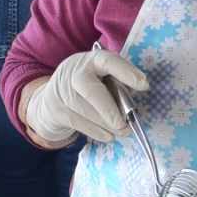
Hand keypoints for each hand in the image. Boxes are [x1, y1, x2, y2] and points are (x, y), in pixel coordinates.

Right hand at [24, 49, 147, 146]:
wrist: (52, 99)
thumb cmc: (90, 88)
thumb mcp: (103, 79)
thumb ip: (118, 86)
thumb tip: (132, 108)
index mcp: (92, 60)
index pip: (108, 61)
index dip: (126, 72)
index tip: (144, 85)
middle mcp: (74, 72)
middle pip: (90, 90)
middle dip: (109, 109)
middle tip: (125, 125)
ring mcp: (62, 92)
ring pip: (85, 111)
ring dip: (107, 124)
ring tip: (123, 131)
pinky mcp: (57, 111)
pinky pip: (79, 123)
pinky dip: (96, 131)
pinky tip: (109, 136)